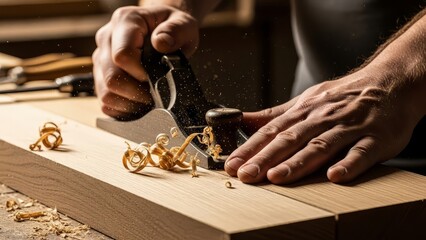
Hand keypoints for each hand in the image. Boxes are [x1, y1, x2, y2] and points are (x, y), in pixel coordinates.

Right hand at [92, 5, 198, 119]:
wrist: (162, 27)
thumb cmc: (171, 26)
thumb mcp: (183, 23)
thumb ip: (176, 30)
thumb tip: (162, 43)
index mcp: (125, 22)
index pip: (122, 55)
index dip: (141, 74)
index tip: (156, 78)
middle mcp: (107, 39)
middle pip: (111, 78)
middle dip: (137, 94)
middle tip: (156, 96)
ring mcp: (101, 59)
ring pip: (106, 94)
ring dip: (130, 104)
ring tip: (149, 100)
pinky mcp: (100, 76)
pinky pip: (106, 102)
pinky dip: (123, 109)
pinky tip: (139, 104)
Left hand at [225, 67, 422, 183]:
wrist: (389, 83)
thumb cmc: (343, 97)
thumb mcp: (306, 101)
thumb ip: (275, 115)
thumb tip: (242, 120)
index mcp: (304, 111)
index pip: (272, 131)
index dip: (250, 147)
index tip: (232, 163)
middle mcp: (323, 119)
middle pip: (290, 139)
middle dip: (266, 158)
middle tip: (246, 174)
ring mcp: (349, 128)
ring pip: (320, 146)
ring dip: (298, 162)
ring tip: (277, 176)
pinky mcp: (375, 139)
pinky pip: (361, 153)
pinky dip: (348, 164)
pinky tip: (334, 176)